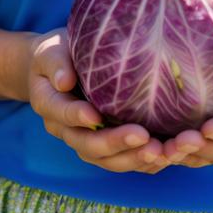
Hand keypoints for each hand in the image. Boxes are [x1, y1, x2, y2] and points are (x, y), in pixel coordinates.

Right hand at [27, 28, 169, 174]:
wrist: (59, 69)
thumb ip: (55, 62)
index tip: (96, 115)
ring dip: (131, 158)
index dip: (76, 116)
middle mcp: (65, 129)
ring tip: (157, 150)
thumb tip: (64, 81)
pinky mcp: (105, 145)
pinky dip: (141, 162)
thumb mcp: (51, 50)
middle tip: (141, 136)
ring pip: (105, 159)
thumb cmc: (58, 53)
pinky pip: (121, 160)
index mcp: (48, 103)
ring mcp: (85, 140)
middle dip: (114, 143)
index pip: (61, 112)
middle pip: (86, 144)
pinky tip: (164, 156)